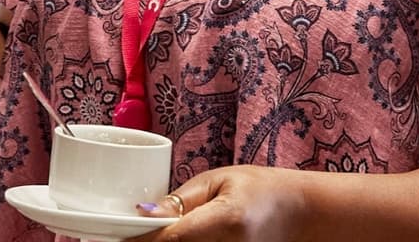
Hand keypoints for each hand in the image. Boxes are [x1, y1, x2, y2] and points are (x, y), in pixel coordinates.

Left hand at [135, 166, 313, 241]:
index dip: (140, 240)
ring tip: (149, 233)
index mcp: (225, 222)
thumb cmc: (262, 189)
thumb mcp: (218, 181)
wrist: (305, 215)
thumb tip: (143, 212)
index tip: (113, 236)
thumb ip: (181, 200)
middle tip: (124, 235)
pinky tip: (168, 239)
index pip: (171, 239)